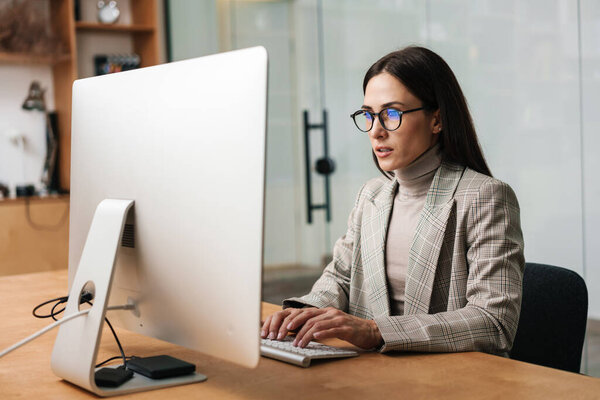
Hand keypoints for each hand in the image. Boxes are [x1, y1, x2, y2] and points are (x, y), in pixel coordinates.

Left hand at [261, 307, 382, 349]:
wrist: (369, 331)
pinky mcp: (346, 328)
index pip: (305, 313)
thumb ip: (318, 326)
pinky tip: (315, 338)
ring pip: (317, 324)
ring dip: (305, 334)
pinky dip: (322, 334)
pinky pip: (331, 329)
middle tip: (285, 336)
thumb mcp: (331, 325)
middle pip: (308, 317)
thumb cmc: (349, 330)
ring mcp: (338, 319)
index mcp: (325, 311)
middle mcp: (330, 313)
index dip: (293, 320)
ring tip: (298, 343)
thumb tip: (300, 333)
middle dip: (295, 327)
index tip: (284, 328)